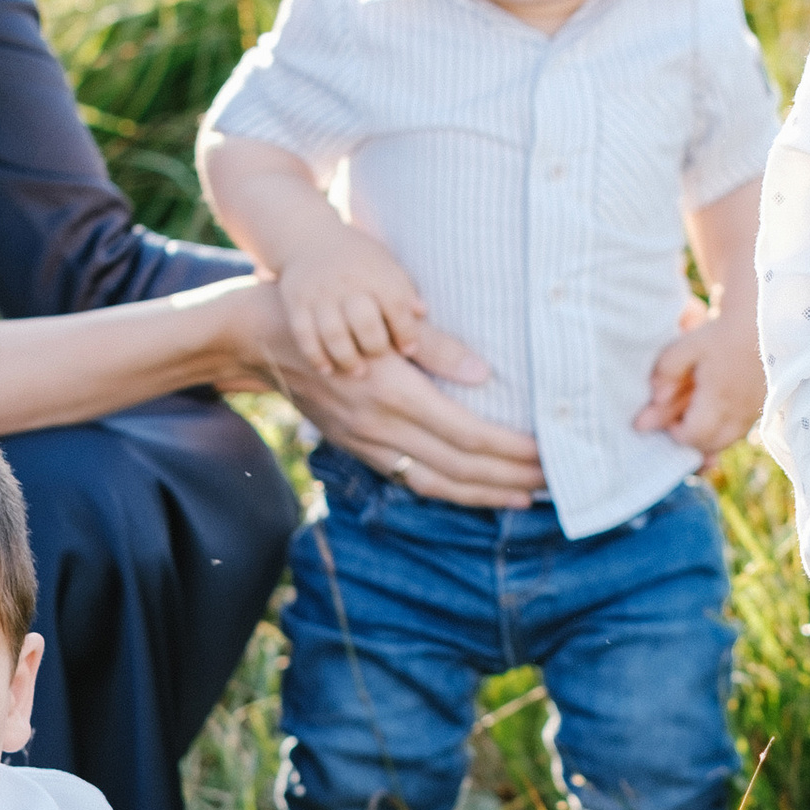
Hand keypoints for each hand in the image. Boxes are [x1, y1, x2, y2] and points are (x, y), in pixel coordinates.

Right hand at [272, 225, 432, 375]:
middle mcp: (346, 282)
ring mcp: (319, 294)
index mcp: (374, 272)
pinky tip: (327, 370)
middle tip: (379, 357)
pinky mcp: (296, 303)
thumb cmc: (358, 259)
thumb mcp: (384, 263)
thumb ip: (403, 289)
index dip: (405, 331)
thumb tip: (422, 313)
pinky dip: (316, 356)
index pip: (395, 305)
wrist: (307, 238)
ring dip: (347, 358)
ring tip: (358, 371)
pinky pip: (304, 335)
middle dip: (375, 346)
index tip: (409, 349)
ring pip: (333, 333)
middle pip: (365, 322)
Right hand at [281, 339, 543, 508]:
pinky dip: (449, 490)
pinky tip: (475, 491)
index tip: (549, 453)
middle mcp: (379, 428)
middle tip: (556, 481)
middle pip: (459, 468)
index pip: (468, 436)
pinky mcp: (356, 447)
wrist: (252, 338)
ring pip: (434, 483)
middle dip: (510, 478)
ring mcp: (365, 443)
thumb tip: (486, 374)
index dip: (512, 451)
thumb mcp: (375, 319)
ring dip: (484, 494)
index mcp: (392, 395)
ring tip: (526, 496)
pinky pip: (410, 479)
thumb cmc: (320, 313)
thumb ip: (434, 346)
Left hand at [636, 300, 766, 461]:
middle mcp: (738, 410)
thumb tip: (656, 398)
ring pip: (728, 440)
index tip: (670, 421)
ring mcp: (753, 411)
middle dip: (693, 440)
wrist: (760, 322)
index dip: (677, 434)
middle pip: (712, 444)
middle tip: (680, 424)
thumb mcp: (687, 345)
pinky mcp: (763, 406)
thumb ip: (666, 371)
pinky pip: (741, 430)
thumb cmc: (721, 333)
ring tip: (696, 419)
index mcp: (718, 397)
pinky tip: (715, 414)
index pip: (694, 435)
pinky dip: (725, 429)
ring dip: (710, 437)